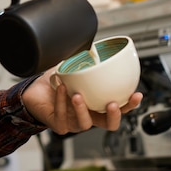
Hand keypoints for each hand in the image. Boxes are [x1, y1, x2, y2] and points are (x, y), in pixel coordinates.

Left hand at [22, 68, 142, 132]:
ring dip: (82, 109)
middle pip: (108, 124)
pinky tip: (61, 88)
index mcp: (96, 104)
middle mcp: (88, 115)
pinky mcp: (58, 124)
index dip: (129, 105)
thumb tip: (94, 46)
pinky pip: (62, 117)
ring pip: (84, 123)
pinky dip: (61, 102)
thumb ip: (85, 60)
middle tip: (112, 104)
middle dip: (114, 116)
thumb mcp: (73, 69)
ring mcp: (73, 121)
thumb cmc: (56, 81)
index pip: (118, 108)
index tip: (136, 94)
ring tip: (78, 95)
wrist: (34, 90)